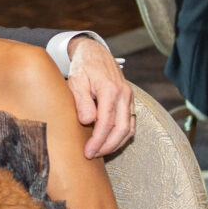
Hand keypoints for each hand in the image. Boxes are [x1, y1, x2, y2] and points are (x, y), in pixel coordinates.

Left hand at [67, 36, 133, 158]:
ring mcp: (129, 97)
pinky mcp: (129, 100)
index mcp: (110, 90)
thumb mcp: (77, 81)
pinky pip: (131, 123)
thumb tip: (88, 121)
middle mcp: (124, 94)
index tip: (88, 152)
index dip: (98, 140)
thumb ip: (82, 101)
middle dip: (107, 146)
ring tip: (100, 152)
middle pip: (121, 128)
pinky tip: (109, 142)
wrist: (95, 53)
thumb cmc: (83, 68)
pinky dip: (122, 136)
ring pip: (129, 128)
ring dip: (116, 143)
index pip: (106, 122)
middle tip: (92, 155)